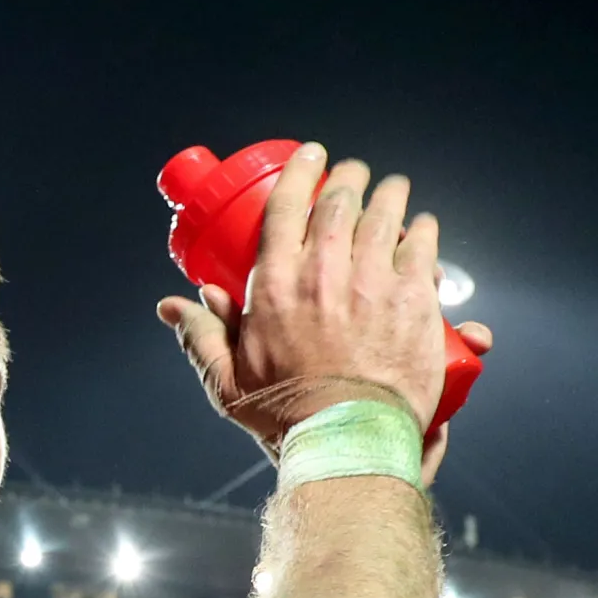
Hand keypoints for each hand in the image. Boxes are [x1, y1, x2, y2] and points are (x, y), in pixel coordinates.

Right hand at [157, 142, 474, 454]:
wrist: (347, 441)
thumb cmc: (286, 418)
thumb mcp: (228, 382)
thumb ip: (201, 338)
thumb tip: (174, 306)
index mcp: (274, 285)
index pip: (287, 205)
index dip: (301, 171)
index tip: (312, 155)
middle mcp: (324, 272)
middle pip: (341, 200)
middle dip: (350, 177)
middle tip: (355, 174)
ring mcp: (373, 281)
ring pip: (386, 213)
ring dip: (390, 194)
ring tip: (392, 191)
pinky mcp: (414, 298)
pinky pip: (423, 245)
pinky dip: (423, 229)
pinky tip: (422, 226)